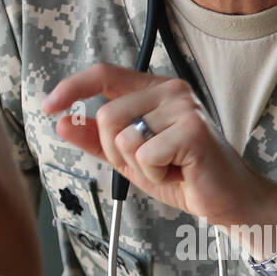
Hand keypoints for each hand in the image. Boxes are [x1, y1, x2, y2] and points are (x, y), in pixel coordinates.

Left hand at [42, 63, 276, 229]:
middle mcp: (170, 91)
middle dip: (116, 151)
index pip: (104, 74)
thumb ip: (97, 141)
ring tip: (168, 168)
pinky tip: (179, 174)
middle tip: (150, 164)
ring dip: (138, 165)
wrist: (227, 201)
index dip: (72, 88)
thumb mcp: (130, 159)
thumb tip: (63, 122)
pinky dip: (155, 175)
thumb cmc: (186, 177)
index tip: (49, 106)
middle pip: (107, 115)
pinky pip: (145, 155)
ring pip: (123, 136)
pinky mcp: (192, 129)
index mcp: (155, 90)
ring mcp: (183, 107)